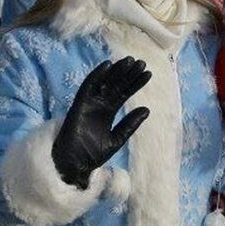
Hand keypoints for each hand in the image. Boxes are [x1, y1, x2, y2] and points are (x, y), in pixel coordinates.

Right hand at [51, 58, 151, 188]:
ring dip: (116, 71)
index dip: (135, 84)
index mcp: (109, 111)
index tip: (148, 74)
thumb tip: (147, 109)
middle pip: (116, 85)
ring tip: (130, 61)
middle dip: (128, 74)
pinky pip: (88, 86)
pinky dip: (97, 75)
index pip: (124, 93)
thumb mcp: (117, 139)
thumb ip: (130, 124)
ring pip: (104, 82)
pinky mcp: (79, 104)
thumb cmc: (93, 154)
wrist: (75, 164)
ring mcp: (89, 103)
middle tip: (141, 63)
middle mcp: (100, 104)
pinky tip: (108, 65)